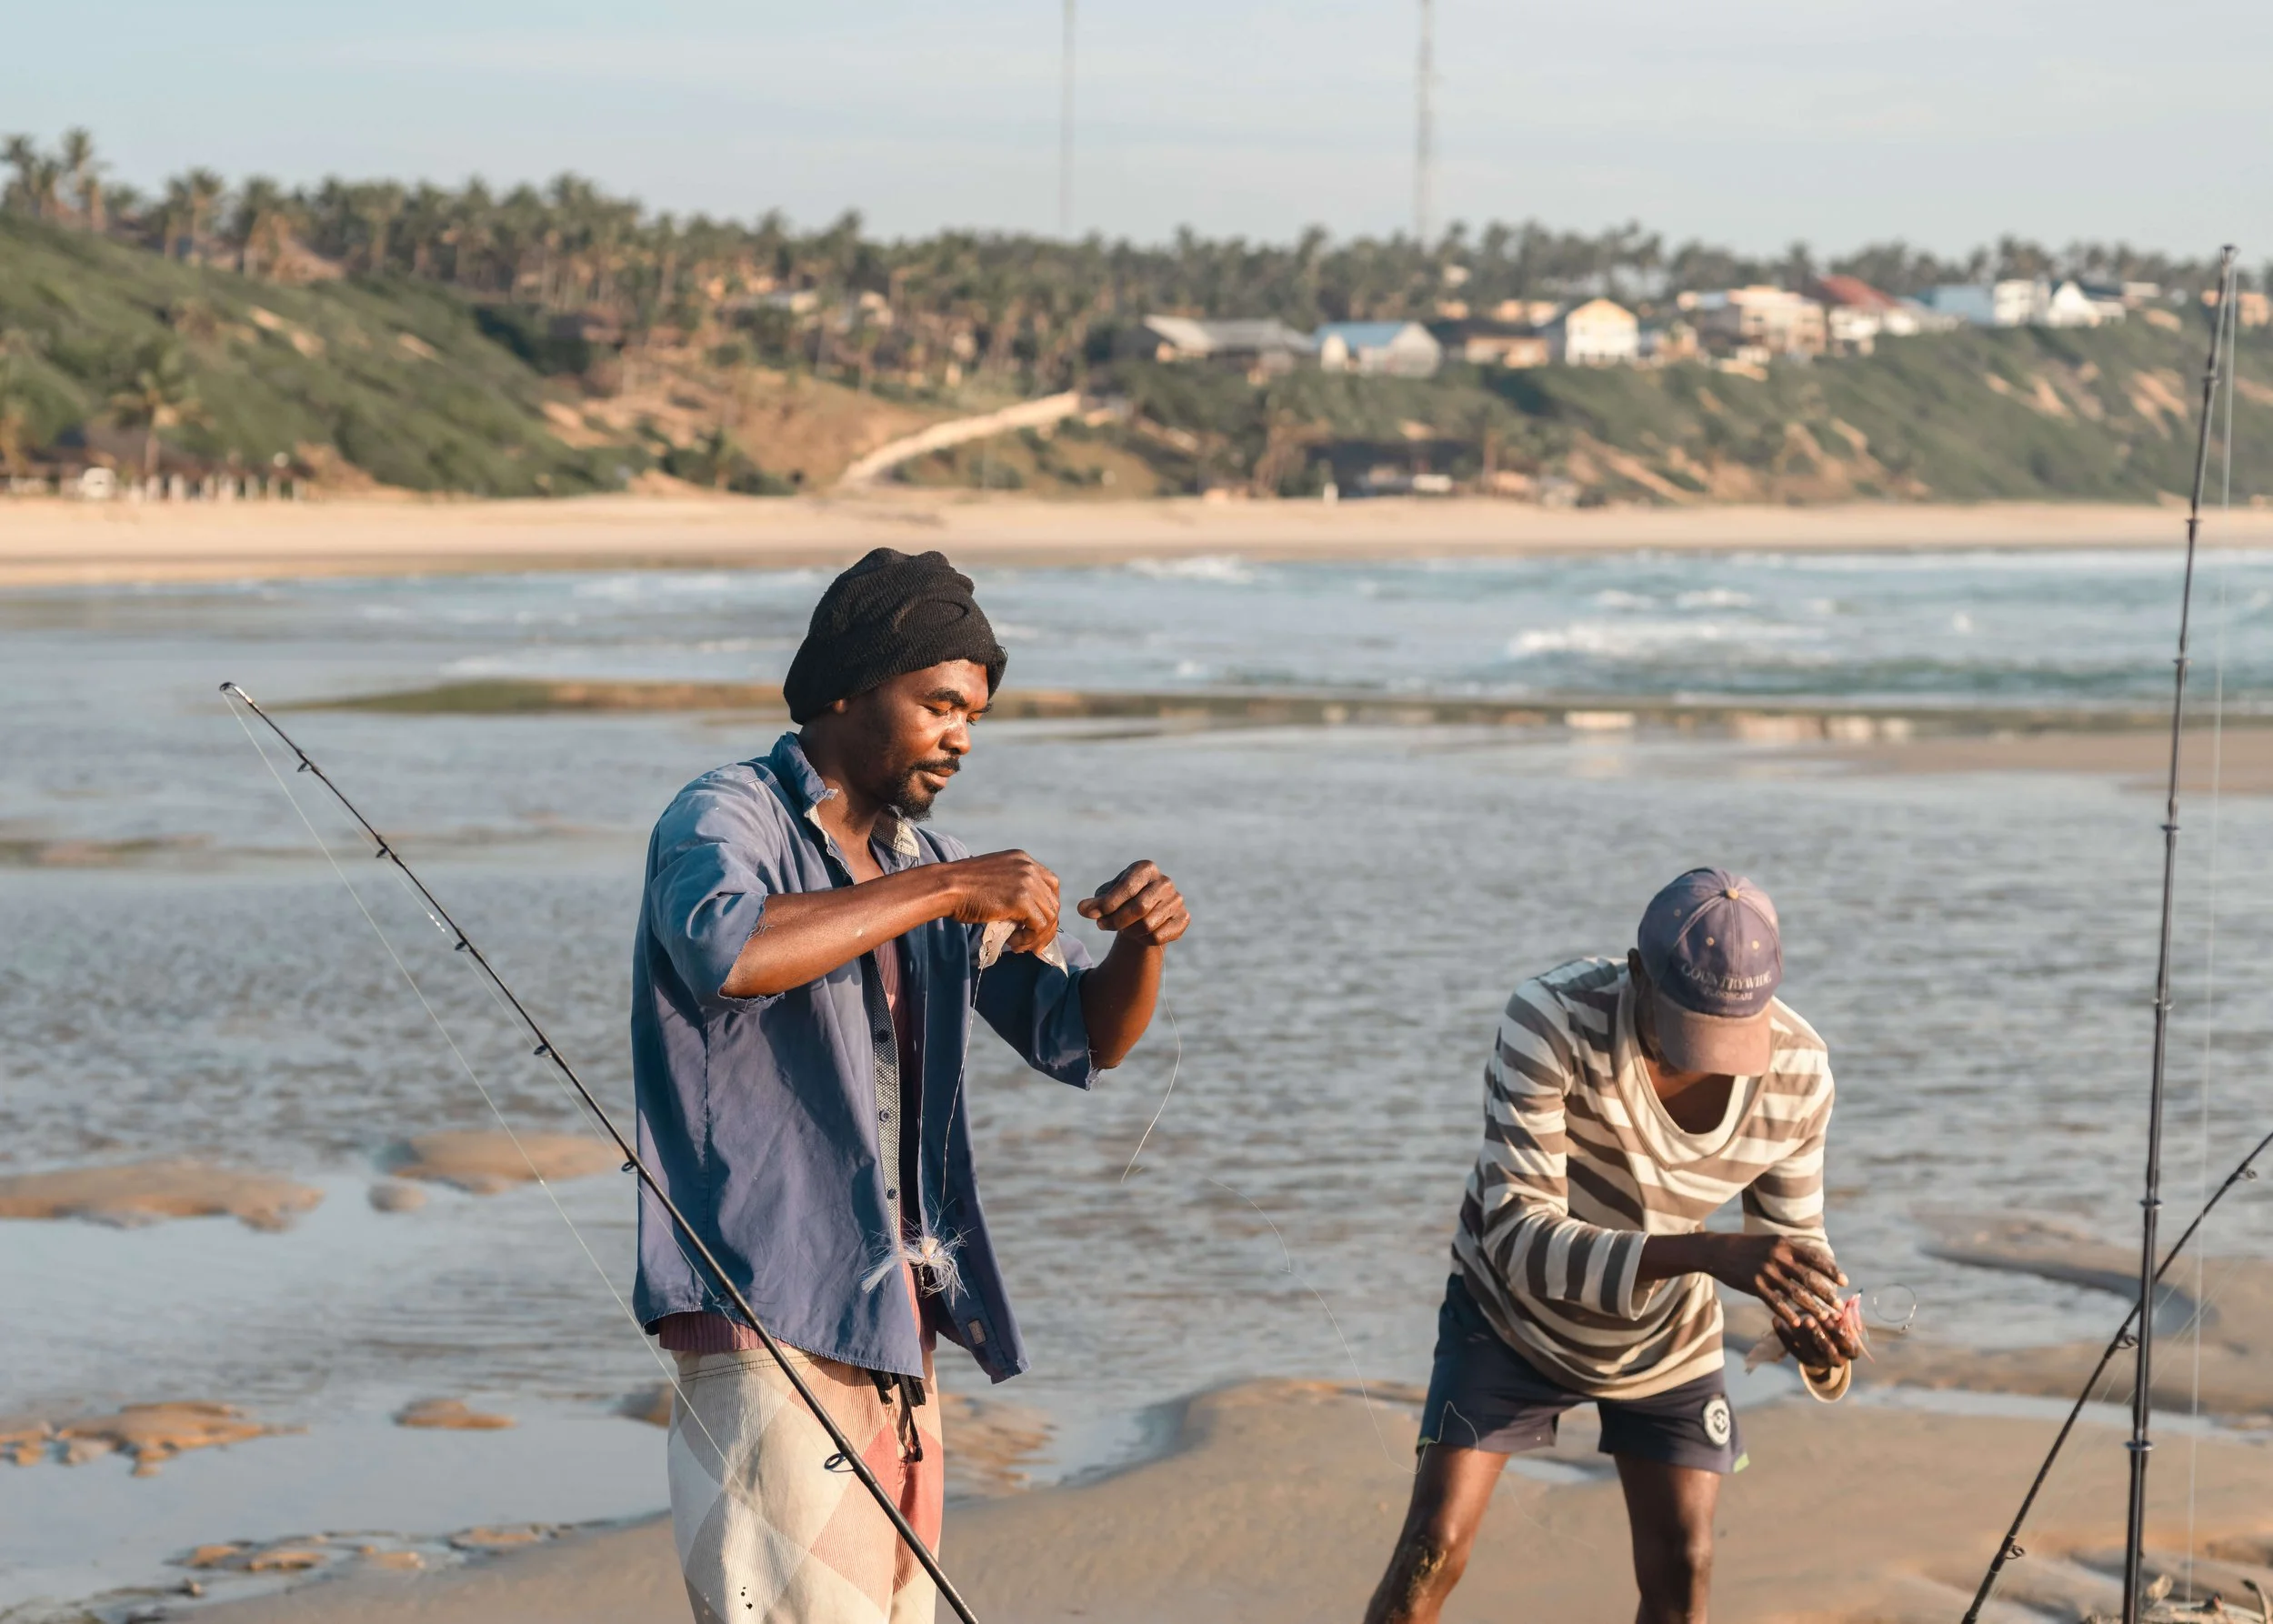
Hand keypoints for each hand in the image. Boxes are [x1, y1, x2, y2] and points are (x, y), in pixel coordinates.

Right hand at [942, 850, 1060, 953]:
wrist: (947, 887)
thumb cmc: (962, 886)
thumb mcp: (995, 878)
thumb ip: (1013, 887)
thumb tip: (1026, 914)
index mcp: (1023, 859)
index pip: (1051, 884)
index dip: (1046, 906)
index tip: (1035, 922)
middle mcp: (1029, 868)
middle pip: (1053, 901)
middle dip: (1046, 925)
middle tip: (1031, 941)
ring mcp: (1028, 883)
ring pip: (1050, 916)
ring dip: (1037, 935)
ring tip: (1019, 944)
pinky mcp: (1022, 900)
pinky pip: (1039, 926)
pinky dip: (1030, 939)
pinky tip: (1014, 943)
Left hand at [1075, 861, 1189, 947]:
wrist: (1145, 912)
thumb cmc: (1122, 900)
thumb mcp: (1106, 897)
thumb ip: (1095, 903)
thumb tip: (1082, 909)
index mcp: (1146, 869)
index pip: (1127, 887)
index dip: (1108, 904)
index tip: (1091, 915)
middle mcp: (1165, 882)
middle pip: (1139, 908)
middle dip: (1116, 921)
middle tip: (1101, 925)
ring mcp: (1177, 900)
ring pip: (1148, 925)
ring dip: (1128, 931)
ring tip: (1121, 928)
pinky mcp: (1183, 918)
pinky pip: (1158, 937)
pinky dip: (1142, 940)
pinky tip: (1138, 934)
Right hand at [1703, 1235, 1856, 1361]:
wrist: (1717, 1251)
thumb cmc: (1747, 1247)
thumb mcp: (1770, 1242)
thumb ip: (1791, 1252)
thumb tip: (1816, 1264)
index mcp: (1784, 1244)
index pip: (1815, 1258)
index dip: (1831, 1271)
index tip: (1844, 1282)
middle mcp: (1777, 1256)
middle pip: (1809, 1278)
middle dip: (1827, 1294)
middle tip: (1839, 1306)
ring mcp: (1765, 1271)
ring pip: (1796, 1293)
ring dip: (1813, 1307)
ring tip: (1825, 1318)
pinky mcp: (1754, 1284)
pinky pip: (1776, 1302)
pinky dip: (1788, 1314)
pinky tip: (1798, 1323)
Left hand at [1776, 1294, 1865, 1370]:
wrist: (1829, 1352)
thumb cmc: (1840, 1330)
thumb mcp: (1847, 1323)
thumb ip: (1848, 1314)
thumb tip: (1853, 1297)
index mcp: (1851, 1351)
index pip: (1846, 1343)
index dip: (1837, 1331)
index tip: (1829, 1317)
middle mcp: (1836, 1360)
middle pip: (1827, 1349)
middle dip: (1818, 1334)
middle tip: (1808, 1319)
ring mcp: (1818, 1362)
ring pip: (1809, 1351)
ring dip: (1801, 1335)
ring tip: (1794, 1319)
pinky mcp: (1803, 1360)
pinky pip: (1792, 1349)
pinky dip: (1784, 1335)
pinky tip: (1776, 1320)